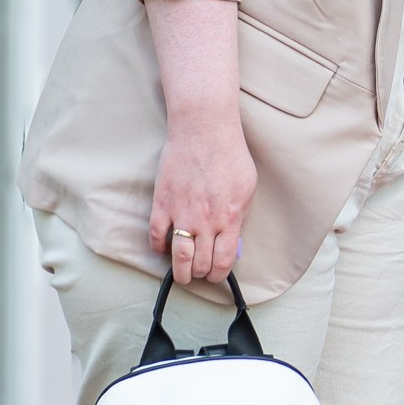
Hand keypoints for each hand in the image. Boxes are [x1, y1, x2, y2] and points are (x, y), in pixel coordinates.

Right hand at [149, 113, 256, 284]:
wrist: (204, 129)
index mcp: (229, 218)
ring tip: (182, 273)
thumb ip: (240, 217)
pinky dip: (159, 247)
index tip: (216, 275)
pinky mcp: (162, 203)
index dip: (218, 275)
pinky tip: (164, 247)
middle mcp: (205, 221)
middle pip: (200, 264)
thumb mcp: (247, 188)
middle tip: (199, 272)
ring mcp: (182, 213)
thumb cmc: (229, 155)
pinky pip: (156, 236)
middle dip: (200, 273)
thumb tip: (233, 242)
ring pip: (178, 257)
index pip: (223, 262)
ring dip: (179, 271)